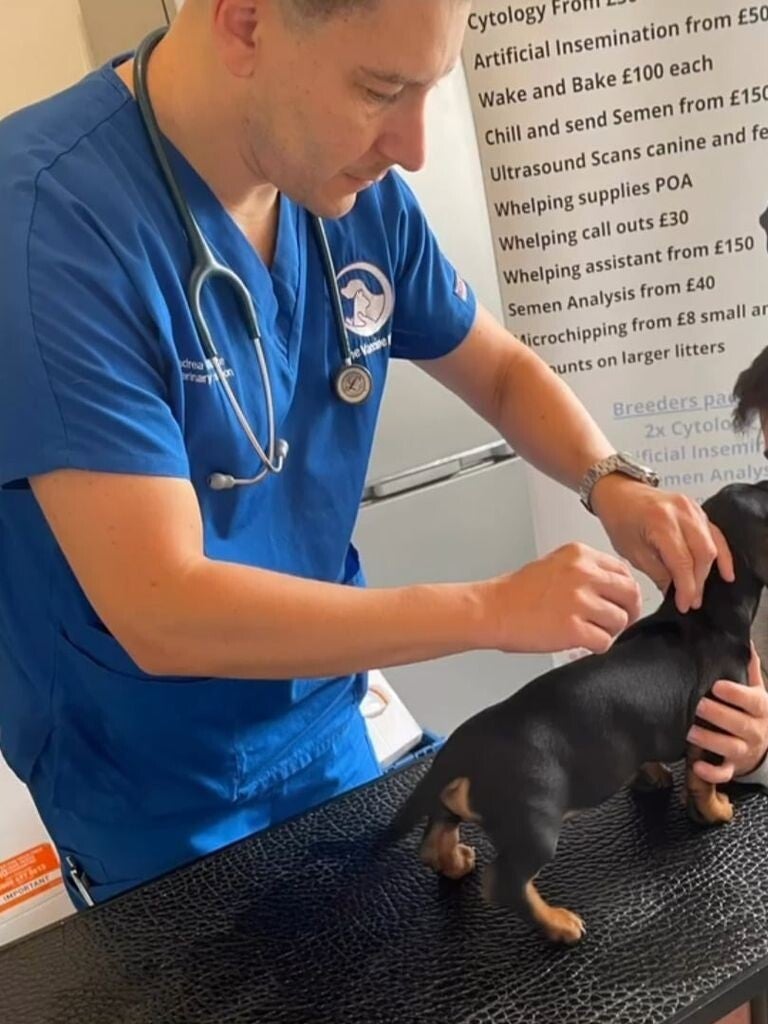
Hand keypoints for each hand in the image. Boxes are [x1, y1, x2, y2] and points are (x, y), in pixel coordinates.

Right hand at [483, 542, 642, 654]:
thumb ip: (587, 570)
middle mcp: (583, 574)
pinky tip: (580, 642)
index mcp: (580, 555)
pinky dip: (596, 646)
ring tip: (589, 631)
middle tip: (616, 622)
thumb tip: (616, 588)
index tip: (620, 602)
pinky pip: (605, 642)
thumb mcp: (555, 564)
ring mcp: (579, 601)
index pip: (624, 571)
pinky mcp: (574, 629)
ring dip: (609, 631)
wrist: (492, 610)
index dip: (625, 592)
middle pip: (630, 595)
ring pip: (620, 620)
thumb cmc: (518, 592)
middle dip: (627, 612)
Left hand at [591, 476, 733, 612]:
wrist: (619, 492)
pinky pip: (716, 534)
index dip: (686, 587)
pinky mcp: (698, 509)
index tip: (684, 605)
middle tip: (692, 602)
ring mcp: (692, 509)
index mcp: (660, 522)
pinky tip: (726, 572)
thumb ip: (657, 572)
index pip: (682, 562)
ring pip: (711, 545)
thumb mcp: (631, 551)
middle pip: (701, 554)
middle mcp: (681, 512)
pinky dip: (722, 554)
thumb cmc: (620, 519)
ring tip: (700, 592)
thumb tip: (674, 592)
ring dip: (708, 572)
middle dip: (698, 582)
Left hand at [688, 644, 767, 782]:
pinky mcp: (733, 767)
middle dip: (719, 715)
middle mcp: (756, 731)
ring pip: (731, 749)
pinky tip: (697, 766)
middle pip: (741, 725)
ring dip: (711, 741)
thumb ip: (748, 667)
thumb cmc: (751, 710)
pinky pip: (724, 774)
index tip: (717, 686)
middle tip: (698, 705)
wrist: (762, 744)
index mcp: (762, 709)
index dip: (737, 694)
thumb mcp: (755, 689)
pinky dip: (712, 773)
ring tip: (690, 731)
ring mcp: (745, 751)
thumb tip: (743, 639)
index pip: (754, 701)